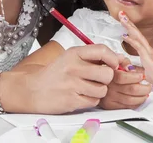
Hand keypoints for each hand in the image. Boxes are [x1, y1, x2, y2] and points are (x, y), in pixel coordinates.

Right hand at [1, 44, 119, 113]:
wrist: (32, 89)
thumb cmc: (55, 73)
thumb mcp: (71, 58)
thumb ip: (94, 57)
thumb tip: (120, 59)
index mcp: (74, 53)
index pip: (102, 50)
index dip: (113, 58)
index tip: (113, 63)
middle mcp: (73, 68)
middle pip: (107, 73)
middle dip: (107, 78)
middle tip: (99, 78)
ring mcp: (72, 85)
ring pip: (103, 90)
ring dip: (99, 91)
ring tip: (88, 88)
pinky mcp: (71, 101)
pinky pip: (94, 101)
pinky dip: (91, 100)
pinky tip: (81, 95)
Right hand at [99, 65, 151, 109]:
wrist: (94, 81)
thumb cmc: (108, 70)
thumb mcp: (114, 61)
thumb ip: (124, 62)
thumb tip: (131, 68)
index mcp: (109, 75)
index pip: (123, 77)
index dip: (135, 77)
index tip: (142, 76)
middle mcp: (108, 87)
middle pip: (130, 90)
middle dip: (144, 88)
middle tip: (149, 86)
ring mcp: (109, 98)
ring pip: (130, 100)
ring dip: (142, 97)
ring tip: (146, 93)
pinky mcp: (110, 106)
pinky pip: (127, 107)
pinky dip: (137, 104)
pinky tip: (140, 99)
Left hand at [119, 11, 152, 92]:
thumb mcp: (146, 73)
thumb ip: (138, 69)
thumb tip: (129, 67)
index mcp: (147, 52)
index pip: (137, 37)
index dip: (130, 29)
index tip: (123, 21)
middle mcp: (148, 50)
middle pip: (137, 33)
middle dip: (129, 23)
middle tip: (121, 13)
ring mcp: (149, 53)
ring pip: (138, 36)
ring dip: (129, 27)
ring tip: (122, 19)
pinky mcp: (149, 58)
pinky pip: (139, 47)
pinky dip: (132, 41)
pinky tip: (125, 36)